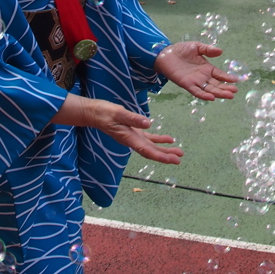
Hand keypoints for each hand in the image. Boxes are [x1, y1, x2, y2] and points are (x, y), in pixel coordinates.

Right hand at [52, 94, 181, 162]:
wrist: (94, 113)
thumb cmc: (105, 113)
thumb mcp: (119, 113)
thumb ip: (133, 118)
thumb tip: (149, 124)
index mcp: (130, 139)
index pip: (148, 151)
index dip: (161, 157)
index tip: (172, 160)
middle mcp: (133, 141)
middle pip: (152, 152)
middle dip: (166, 156)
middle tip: (179, 159)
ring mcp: (134, 137)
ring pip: (152, 147)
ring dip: (165, 150)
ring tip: (179, 152)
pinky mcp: (134, 131)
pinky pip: (149, 138)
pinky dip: (159, 140)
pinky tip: (169, 139)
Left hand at [154, 42, 238, 100]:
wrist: (166, 53)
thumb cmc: (181, 50)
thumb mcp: (196, 47)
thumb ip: (208, 49)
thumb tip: (221, 51)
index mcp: (207, 68)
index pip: (220, 75)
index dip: (228, 78)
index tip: (237, 81)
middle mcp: (203, 77)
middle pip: (216, 85)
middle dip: (226, 88)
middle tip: (235, 91)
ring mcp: (195, 81)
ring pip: (209, 90)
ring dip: (219, 93)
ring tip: (229, 96)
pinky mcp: (187, 84)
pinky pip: (197, 91)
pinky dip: (204, 95)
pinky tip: (212, 98)